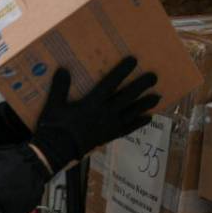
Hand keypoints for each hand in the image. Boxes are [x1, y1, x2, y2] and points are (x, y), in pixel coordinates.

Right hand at [31, 57, 159, 172]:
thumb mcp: (53, 105)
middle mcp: (105, 113)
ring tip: (157, 97)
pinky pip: (128, 129)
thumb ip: (59, 87)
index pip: (111, 83)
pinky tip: (148, 118)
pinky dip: (139, 123)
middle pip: (127, 96)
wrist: (56, 152)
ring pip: (132, 112)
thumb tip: (62, 70)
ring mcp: (109, 126)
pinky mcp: (109, 136)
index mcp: (92, 102)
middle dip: (141, 86)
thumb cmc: (54, 127)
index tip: (133, 60)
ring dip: (145, 104)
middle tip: (154, 77)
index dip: (122, 71)